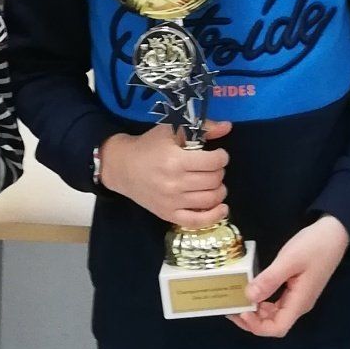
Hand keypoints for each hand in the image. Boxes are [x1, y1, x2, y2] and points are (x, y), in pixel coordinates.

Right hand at [98, 121, 231, 227]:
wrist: (122, 167)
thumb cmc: (148, 146)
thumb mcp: (171, 130)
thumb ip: (202, 128)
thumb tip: (227, 127)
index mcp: (175, 160)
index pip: (213, 162)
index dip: (222, 157)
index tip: (218, 155)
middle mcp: (174, 183)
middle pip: (213, 180)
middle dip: (219, 172)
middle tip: (212, 168)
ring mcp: (171, 202)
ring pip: (210, 200)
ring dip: (219, 190)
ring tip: (213, 183)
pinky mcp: (168, 214)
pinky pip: (197, 221)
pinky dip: (214, 216)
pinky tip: (222, 208)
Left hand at [230, 215, 349, 339]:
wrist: (335, 233)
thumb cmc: (314, 246)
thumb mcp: (289, 260)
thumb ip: (270, 279)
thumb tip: (248, 297)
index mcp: (299, 302)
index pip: (277, 328)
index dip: (256, 326)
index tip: (240, 311)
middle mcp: (298, 305)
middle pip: (274, 324)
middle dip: (251, 320)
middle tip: (230, 306)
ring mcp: (298, 297)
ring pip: (274, 314)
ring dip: (255, 312)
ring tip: (236, 299)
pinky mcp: (296, 289)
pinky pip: (276, 303)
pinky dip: (262, 301)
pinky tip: (251, 290)